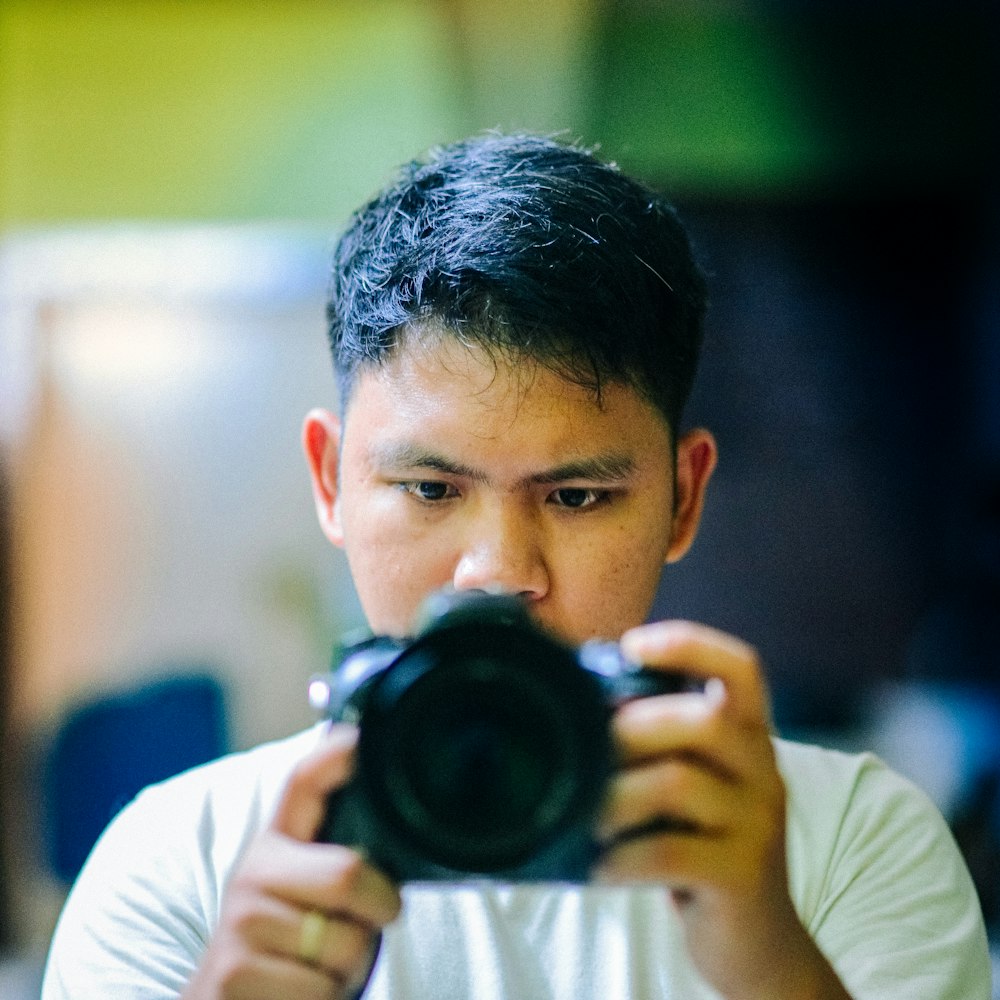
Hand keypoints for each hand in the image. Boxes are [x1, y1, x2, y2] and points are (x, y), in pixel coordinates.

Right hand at [182, 726, 400, 999]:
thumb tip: (381, 812)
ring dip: (349, 970)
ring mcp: (239, 922)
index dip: (335, 754)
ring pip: (345, 942)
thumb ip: (339, 862)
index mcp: (276, 845)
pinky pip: (321, 991)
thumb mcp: (309, 898)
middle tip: (359, 929)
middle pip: (349, 872)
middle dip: (377, 913)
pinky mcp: (232, 974)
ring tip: (319, 969)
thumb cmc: (285, 954)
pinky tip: (297, 996)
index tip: (359, 735)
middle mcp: (252, 872)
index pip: (303, 783)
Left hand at [596, 621, 849, 999]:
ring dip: (615, 795)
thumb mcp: (696, 784)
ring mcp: (758, 824)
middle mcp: (764, 771)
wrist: (759, 941)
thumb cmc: (704, 844)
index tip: (632, 645)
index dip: (690, 643)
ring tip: (586, 816)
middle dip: (632, 728)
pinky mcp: (741, 877)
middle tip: (587, 751)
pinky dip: (622, 857)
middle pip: (704, 720)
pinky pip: (670, 853)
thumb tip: (577, 696)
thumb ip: (660, 743)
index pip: (742, 668)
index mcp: (751, 737)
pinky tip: (600, 867)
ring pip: (679, 784)